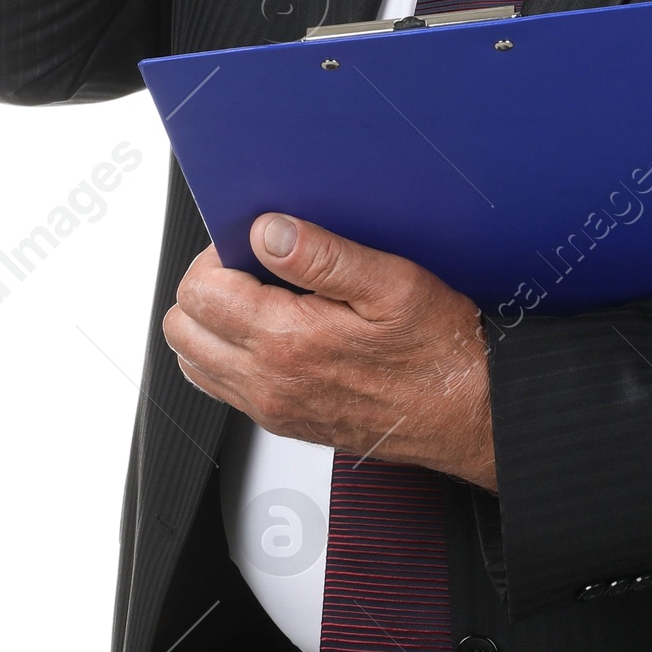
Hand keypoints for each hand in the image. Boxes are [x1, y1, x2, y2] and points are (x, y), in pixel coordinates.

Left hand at [163, 214, 496, 490]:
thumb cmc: (439, 350)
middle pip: (184, 327)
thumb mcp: (393, 284)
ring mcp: (272, 407)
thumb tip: (268, 231)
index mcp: (288, 343)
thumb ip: (324, 255)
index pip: (200, 292)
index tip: (254, 241)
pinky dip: (229, 351)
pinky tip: (275, 328)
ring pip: (194, 360)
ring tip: (263, 294)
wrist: (467, 412)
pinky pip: (222, 385)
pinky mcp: (283, 420)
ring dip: (213, 321)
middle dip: (207, 285)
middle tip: (253, 264)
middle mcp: (268, 383)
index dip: (217, 254)